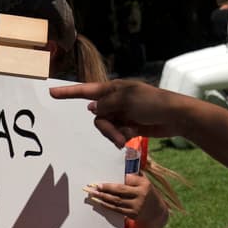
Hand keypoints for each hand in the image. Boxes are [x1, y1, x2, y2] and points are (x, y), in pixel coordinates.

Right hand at [49, 80, 181, 145]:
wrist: (175, 117)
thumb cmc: (153, 103)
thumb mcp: (126, 100)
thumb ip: (106, 105)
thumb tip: (91, 109)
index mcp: (113, 89)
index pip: (86, 90)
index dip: (69, 92)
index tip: (52, 92)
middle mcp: (115, 100)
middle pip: (97, 116)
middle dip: (107, 128)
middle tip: (119, 136)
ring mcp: (122, 114)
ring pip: (106, 127)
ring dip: (115, 134)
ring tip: (128, 138)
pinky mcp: (129, 125)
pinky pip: (117, 133)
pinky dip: (123, 136)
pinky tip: (135, 135)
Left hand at [85, 174, 156, 220]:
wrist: (157, 213)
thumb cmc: (148, 194)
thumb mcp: (146, 183)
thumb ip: (136, 176)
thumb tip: (122, 166)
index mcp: (145, 184)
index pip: (128, 179)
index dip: (118, 179)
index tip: (108, 178)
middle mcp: (141, 195)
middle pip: (120, 190)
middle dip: (107, 188)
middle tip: (96, 186)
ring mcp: (137, 206)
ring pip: (117, 200)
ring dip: (104, 197)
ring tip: (94, 193)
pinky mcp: (133, 214)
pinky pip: (117, 209)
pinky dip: (108, 205)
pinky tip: (100, 202)